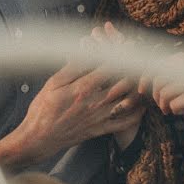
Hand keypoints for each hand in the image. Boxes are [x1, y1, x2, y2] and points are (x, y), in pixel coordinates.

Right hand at [0, 22, 142, 170]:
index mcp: (83, 88)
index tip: (127, 46)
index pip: (110, 66)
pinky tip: (142, 104)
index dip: (121, 54)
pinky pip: (125, 123)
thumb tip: (86, 49)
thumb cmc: (43, 108)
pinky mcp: (101, 129)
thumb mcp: (53, 83)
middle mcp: (96, 103)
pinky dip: (137, 114)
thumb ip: (73, 67)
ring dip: (139, 88)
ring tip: (143, 76)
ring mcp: (100, 117)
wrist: (40, 138)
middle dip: (134, 68)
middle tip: (141, 58)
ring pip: (129, 101)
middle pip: (124, 82)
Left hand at [143, 52, 183, 115]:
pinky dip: (176, 109)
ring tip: (172, 110)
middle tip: (163, 107)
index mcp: (181, 58)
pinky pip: (175, 103)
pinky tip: (183, 111)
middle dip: (156, 96)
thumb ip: (176, 76)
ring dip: (165, 105)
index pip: (153, 66)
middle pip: (157, 81)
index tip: (142, 90)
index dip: (144, 79)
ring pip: (163, 93)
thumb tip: (154, 86)